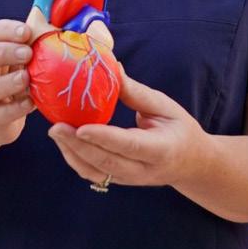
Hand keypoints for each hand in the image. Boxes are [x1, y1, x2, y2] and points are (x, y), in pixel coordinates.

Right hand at [0, 19, 34, 147]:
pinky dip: (14, 108)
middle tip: (28, 53)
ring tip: (26, 78)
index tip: (27, 32)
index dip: (7, 30)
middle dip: (2, 52)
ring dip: (5, 82)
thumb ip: (35, 46)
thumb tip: (62, 29)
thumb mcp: (21, 62)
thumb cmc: (12, 82)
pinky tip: (30, 102)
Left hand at [48, 70, 210, 187]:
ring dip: (72, 153)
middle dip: (77, 146)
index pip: (128, 145)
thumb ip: (137, 92)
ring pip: (95, 172)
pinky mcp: (119, 181)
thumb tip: (112, 67)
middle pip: (106, 163)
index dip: (104, 138)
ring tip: (55, 131)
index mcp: (160, 149)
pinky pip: (93, 174)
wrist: (192, 163)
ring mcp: (129, 180)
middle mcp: (143, 170)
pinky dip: (75, 159)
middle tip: (56, 127)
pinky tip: (64, 141)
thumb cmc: (180, 129)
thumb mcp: (166, 106)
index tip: (81, 127)